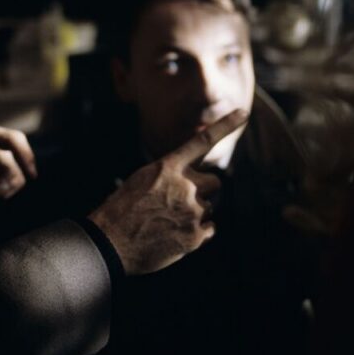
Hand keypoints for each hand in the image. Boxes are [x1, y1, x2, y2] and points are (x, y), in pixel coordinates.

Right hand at [87, 109, 248, 275]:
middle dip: (205, 190)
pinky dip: (197, 232)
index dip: (226, 125)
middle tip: (182, 201)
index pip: (202, 141)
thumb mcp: (144, 179)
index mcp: (168, 167)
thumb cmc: (123, 209)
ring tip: (169, 221)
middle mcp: (184, 186)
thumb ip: (172, 174)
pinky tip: (175, 235)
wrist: (110, 242)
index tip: (243, 112)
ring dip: (196, 213)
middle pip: (215, 182)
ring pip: (210, 207)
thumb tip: (195, 178)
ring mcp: (192, 211)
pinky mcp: (195, 236)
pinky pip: (210, 228)